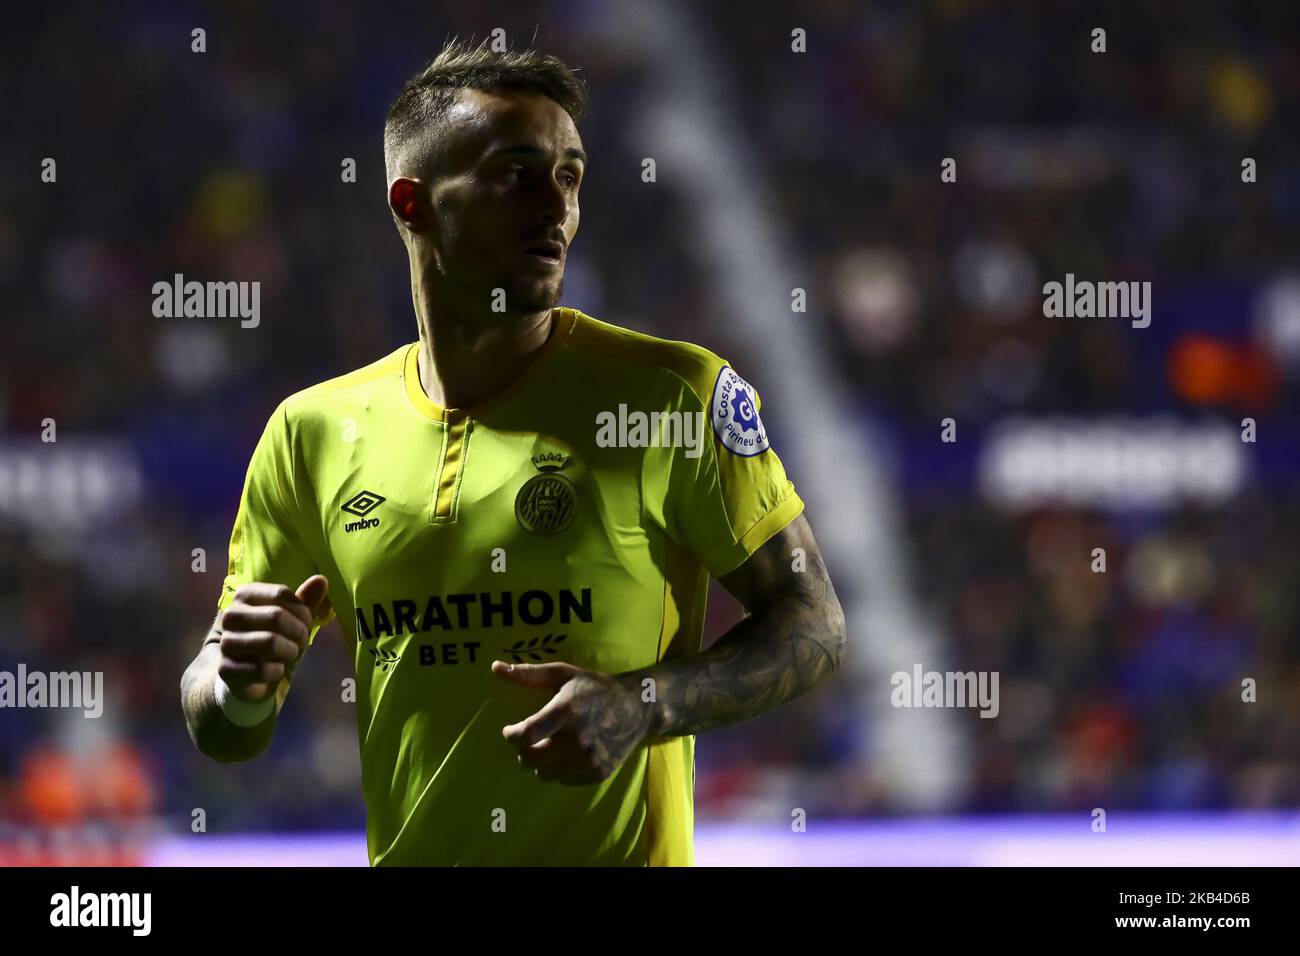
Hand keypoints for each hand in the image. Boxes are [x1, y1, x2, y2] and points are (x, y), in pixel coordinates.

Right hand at [217, 575, 330, 703]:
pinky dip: (277, 671)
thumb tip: (321, 579)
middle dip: (298, 632)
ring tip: (290, 654)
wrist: (249, 674)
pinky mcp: (226, 669)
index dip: (302, 611)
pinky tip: (275, 670)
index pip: (281, 593)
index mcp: (245, 594)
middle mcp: (231, 615)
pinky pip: (261, 669)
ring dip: (290, 652)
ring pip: (269, 642)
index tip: (305, 622)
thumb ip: (306, 600)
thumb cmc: (276, 639)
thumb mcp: (293, 619)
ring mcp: (226, 642)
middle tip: (301, 642)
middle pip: (276, 616)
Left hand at [492, 661, 652, 784]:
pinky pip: (563, 780)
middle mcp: (578, 739)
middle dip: (524, 750)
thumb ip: (528, 673)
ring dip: (541, 761)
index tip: (511, 730)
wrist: (637, 708)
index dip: (511, 736)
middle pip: (530, 759)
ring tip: (551, 745)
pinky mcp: (597, 773)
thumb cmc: (595, 687)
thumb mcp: (563, 674)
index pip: (525, 735)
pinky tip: (570, 753)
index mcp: (566, 711)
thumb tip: (494, 667)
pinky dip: (560, 769)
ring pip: (544, 773)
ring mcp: (589, 759)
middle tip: (532, 739)